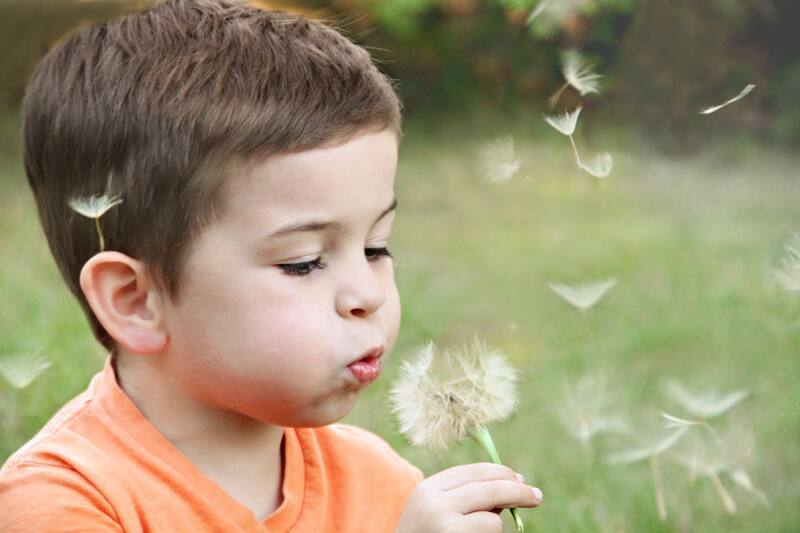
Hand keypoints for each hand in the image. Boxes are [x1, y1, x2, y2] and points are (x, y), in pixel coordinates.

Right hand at [394, 462, 542, 532]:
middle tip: (536, 496)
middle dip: (518, 491)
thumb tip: (514, 484)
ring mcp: (446, 526)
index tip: (521, 479)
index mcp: (429, 488)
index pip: (474, 472)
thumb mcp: (435, 510)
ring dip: (494, 527)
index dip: (502, 473)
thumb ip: (465, 496)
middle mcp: (435, 504)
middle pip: (489, 488)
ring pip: (493, 519)